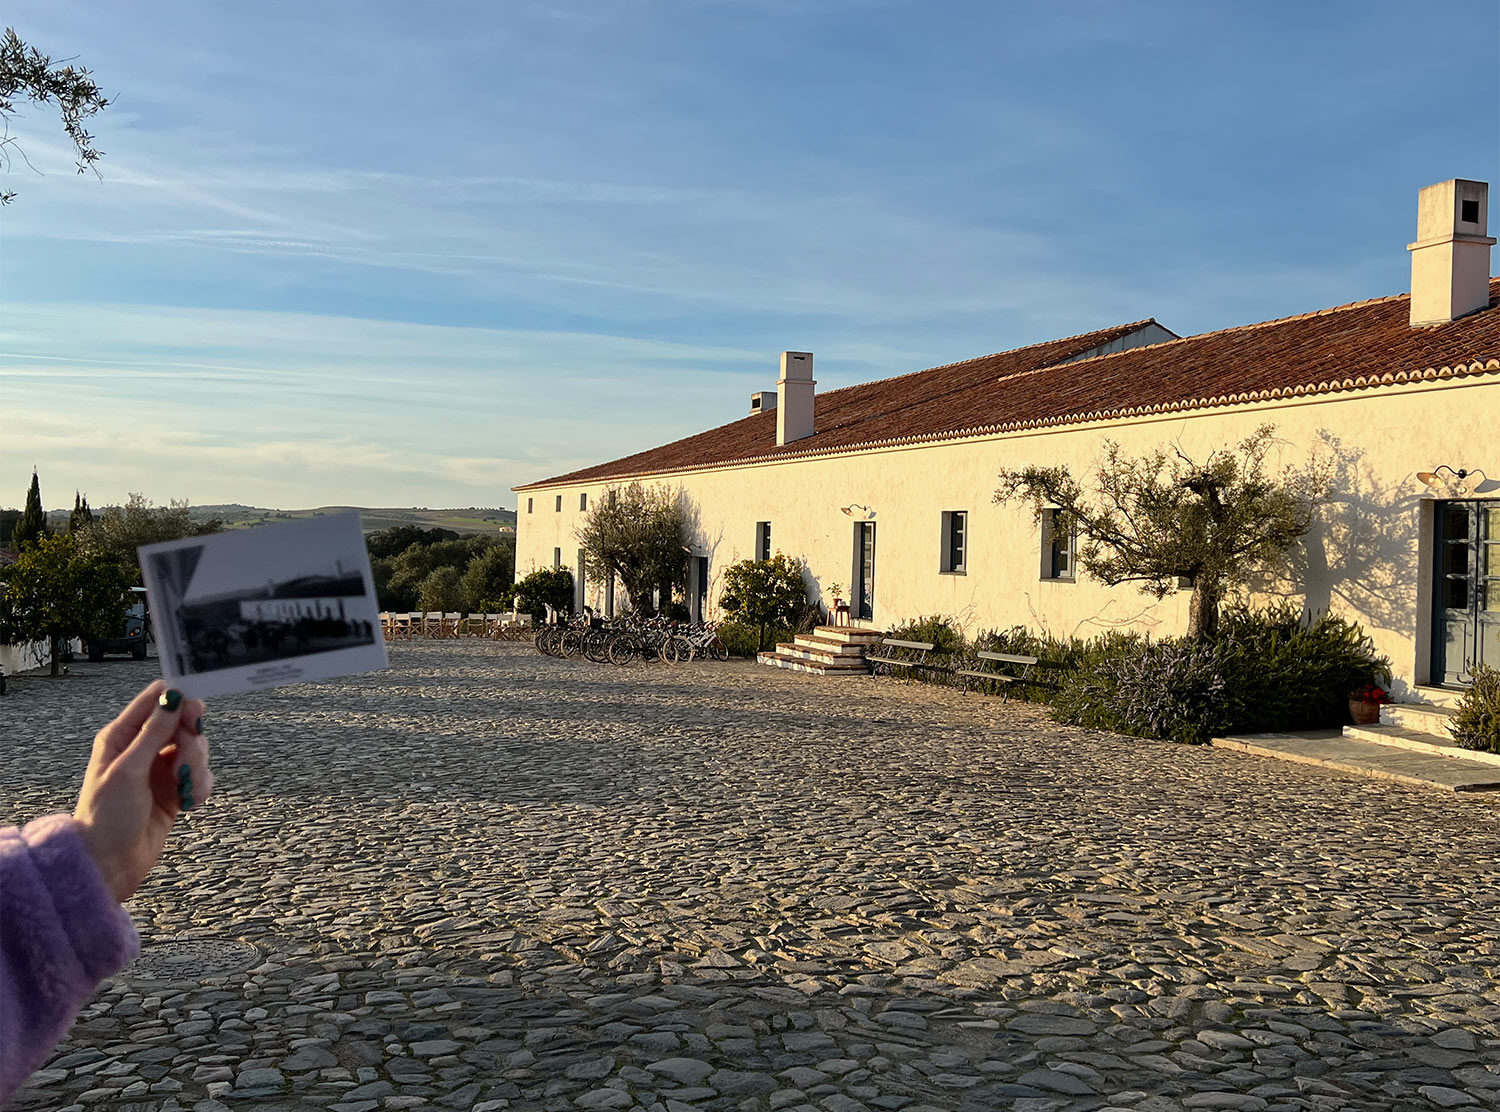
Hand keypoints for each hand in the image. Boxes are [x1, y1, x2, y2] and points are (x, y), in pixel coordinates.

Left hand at [73, 681, 212, 903]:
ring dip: (197, 768)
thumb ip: (154, 732)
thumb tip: (173, 696)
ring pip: (196, 750)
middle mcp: (142, 748)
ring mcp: (160, 769)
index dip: (179, 701)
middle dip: (192, 743)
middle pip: (184, 724)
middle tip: (184, 765)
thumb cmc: (107, 815)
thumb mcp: (129, 769)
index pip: (156, 700)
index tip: (196, 712)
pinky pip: (200, 776)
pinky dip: (200, 787)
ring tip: (184, 790)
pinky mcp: (175, 790)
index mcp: (122, 735)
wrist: (109, 863)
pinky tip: (189, 802)